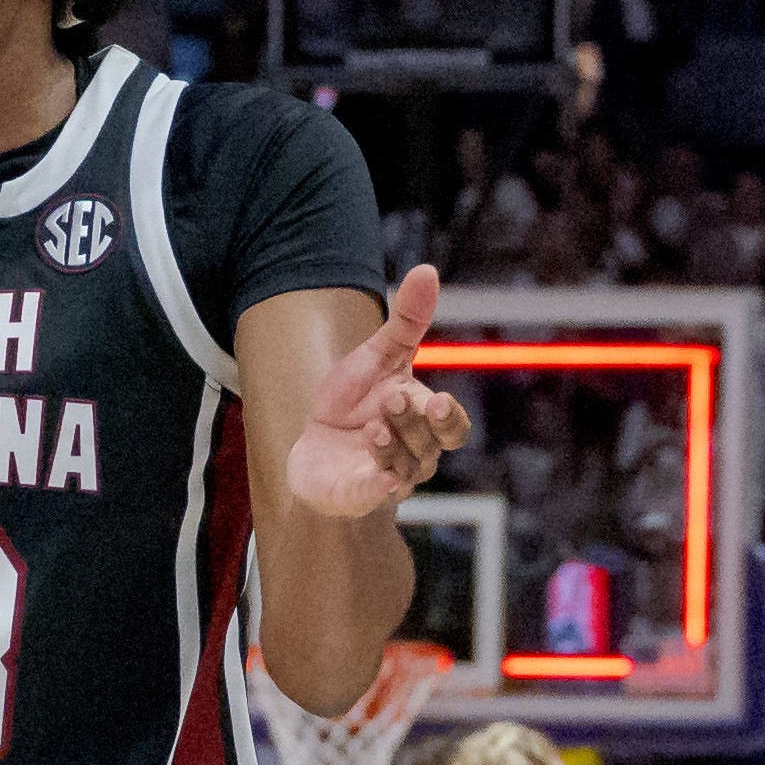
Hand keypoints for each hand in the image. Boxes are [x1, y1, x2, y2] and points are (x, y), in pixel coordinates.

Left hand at [283, 266, 470, 522]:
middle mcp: (415, 453)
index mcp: (424, 420)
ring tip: (373, 428)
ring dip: (391, 447)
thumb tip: (427, 270)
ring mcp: (388, 476)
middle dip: (414, 424)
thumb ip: (406, 321)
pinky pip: (375, 493)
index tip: (437, 399)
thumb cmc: (351, 403)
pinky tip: (376, 473)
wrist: (312, 447)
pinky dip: (378, 484)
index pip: (452, 426)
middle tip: (392, 401)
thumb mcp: (376, 357)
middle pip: (430, 444)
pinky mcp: (359, 494)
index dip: (449, 418)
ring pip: (404, 468)